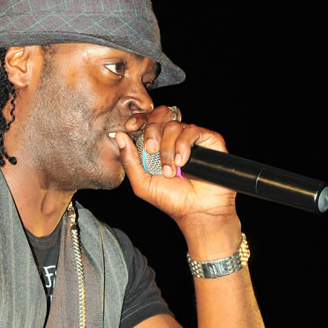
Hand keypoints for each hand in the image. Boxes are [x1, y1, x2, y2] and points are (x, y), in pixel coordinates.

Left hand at [115, 105, 236, 225]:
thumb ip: (130, 161)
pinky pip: (192, 131)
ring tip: (170, 170)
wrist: (196, 211)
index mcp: (157, 145)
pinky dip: (183, 146)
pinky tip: (183, 163)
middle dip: (152, 131)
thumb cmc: (171, 200)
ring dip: (168, 149)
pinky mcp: (208, 139)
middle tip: (151, 151)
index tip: (131, 127)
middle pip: (160, 116)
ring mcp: (191, 138)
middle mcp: (174, 139)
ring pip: (174, 125)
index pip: (147, 120)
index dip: (139, 119)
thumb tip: (120, 136)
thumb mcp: (142, 183)